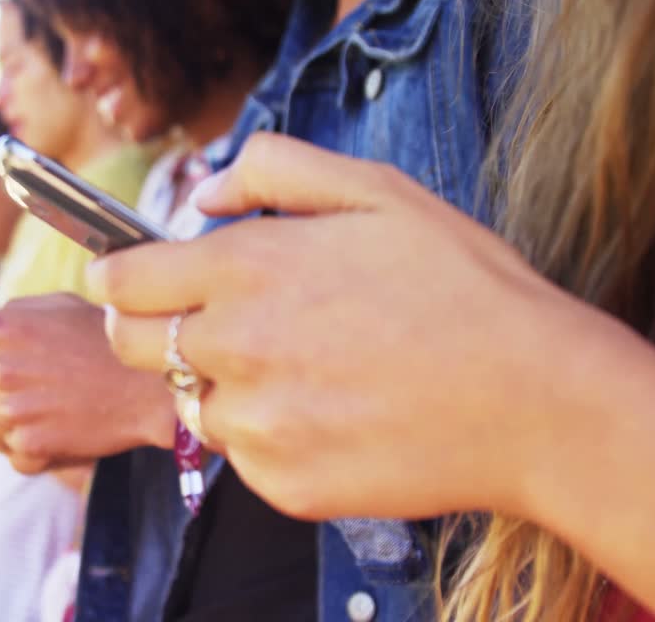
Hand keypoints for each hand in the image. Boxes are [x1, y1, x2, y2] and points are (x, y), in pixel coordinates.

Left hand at [0, 293, 177, 474]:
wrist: (152, 390)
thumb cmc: (107, 337)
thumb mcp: (55, 306)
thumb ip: (7, 313)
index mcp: (4, 328)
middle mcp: (0, 370)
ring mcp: (11, 413)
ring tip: (11, 393)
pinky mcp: (27, 447)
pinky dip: (11, 434)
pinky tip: (44, 419)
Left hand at [89, 133, 631, 520]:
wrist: (536, 399)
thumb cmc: (463, 285)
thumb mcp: (377, 190)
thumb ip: (273, 170)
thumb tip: (206, 194)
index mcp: (246, 269)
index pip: (121, 280)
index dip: (118, 276)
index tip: (128, 279)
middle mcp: (235, 349)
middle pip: (133, 346)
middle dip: (150, 328)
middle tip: (206, 323)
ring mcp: (257, 426)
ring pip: (192, 406)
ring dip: (223, 386)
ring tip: (303, 370)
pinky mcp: (283, 484)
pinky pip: (244, 459)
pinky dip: (270, 437)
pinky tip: (333, 414)